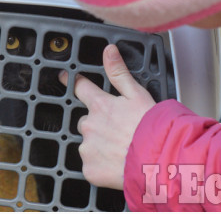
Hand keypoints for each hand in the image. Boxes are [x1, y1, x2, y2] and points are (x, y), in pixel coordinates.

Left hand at [59, 44, 155, 189]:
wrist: (156, 160)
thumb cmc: (149, 127)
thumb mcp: (137, 93)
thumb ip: (119, 72)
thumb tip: (108, 51)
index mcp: (100, 105)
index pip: (80, 87)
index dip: (73, 81)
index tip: (64, 76)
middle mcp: (89, 125)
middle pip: (86, 120)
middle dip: (98, 123)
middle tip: (117, 129)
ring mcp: (87, 148)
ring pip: (88, 143)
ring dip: (99, 144)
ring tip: (120, 147)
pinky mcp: (89, 169)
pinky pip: (90, 164)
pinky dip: (101, 164)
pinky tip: (116, 162)